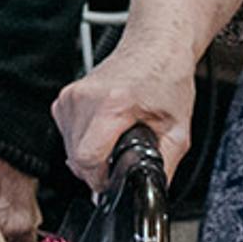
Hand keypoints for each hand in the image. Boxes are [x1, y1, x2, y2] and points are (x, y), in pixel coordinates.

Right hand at [50, 39, 196, 193]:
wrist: (156, 48)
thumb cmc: (167, 79)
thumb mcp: (178, 130)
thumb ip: (164, 167)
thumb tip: (149, 193)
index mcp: (112, 104)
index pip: (86, 158)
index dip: (101, 178)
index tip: (116, 178)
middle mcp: (84, 98)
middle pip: (75, 157)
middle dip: (98, 167)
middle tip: (124, 155)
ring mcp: (70, 96)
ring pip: (68, 148)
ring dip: (90, 154)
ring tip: (116, 138)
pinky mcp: (64, 98)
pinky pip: (66, 134)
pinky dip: (83, 140)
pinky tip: (105, 129)